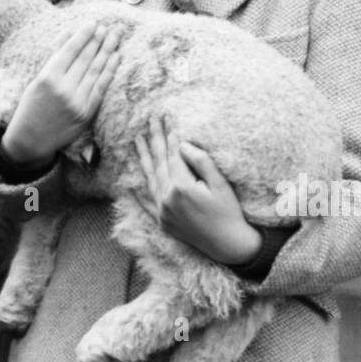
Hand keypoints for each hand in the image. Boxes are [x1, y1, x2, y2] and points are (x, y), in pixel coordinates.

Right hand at [1, 23, 120, 168]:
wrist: (31, 140)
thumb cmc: (30, 108)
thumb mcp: (36, 80)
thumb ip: (54, 57)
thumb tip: (68, 33)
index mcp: (47, 78)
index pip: (70, 51)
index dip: (83, 36)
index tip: (93, 23)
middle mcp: (63, 89)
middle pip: (85, 59)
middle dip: (97, 41)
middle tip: (107, 27)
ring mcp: (77, 102)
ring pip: (95, 71)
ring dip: (107, 51)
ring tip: (114, 37)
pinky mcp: (86, 113)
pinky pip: (101, 88)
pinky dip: (109, 71)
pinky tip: (116, 57)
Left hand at [132, 114, 262, 265]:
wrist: (228, 245)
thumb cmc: (229, 212)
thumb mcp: (220, 183)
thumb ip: (201, 162)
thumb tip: (181, 145)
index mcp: (181, 187)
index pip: (173, 154)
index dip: (170, 134)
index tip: (167, 116)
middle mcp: (167, 199)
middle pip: (159, 162)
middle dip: (155, 139)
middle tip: (150, 119)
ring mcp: (162, 212)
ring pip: (149, 179)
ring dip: (143, 158)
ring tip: (137, 140)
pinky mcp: (162, 222)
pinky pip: (147, 204)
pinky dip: (139, 193)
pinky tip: (131, 183)